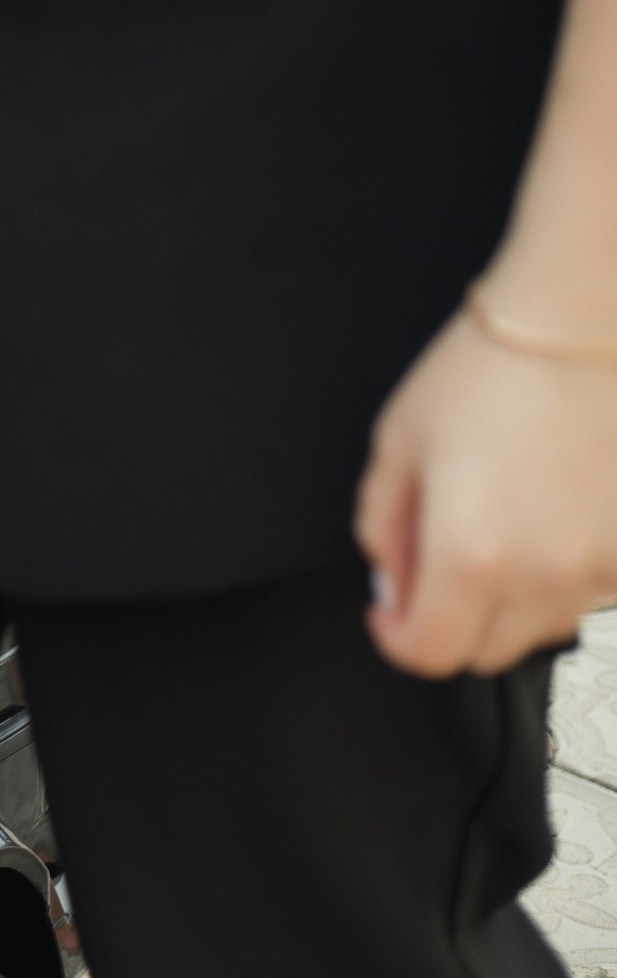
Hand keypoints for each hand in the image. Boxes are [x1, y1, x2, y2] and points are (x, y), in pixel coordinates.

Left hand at [356, 310, 616, 676]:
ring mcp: (602, 566)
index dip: (396, 636)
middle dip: (448, 619)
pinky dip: (559, 576)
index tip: (389, 611)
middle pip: (485, 650)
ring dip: (507, 602)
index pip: (429, 652)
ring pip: (542, 627)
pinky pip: (589, 592)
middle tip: (431, 562)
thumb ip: (383, 528)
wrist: (580, 324)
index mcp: (472, 555)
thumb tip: (391, 580)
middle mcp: (545, 574)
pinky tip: (543, 519)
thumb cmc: (490, 369)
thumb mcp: (398, 446)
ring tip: (493, 527)